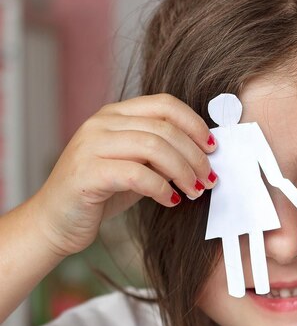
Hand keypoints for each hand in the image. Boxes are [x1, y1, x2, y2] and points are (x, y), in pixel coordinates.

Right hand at [33, 93, 217, 258]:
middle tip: (209, 178)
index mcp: (115, 114)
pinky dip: (161, 189)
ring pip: (154, 148)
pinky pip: (137, 174)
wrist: (55, 221)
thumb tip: (203, 152)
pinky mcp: (87, 173)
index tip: (213, 147)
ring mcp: (90, 145)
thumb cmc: (101, 192)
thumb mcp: (136, 165)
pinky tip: (171, 201)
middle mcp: (101, 123)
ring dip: (183, 171)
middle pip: (164, 128)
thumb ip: (160, 153)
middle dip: (195, 155)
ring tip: (195, 190)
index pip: (164, 104)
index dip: (194, 124)